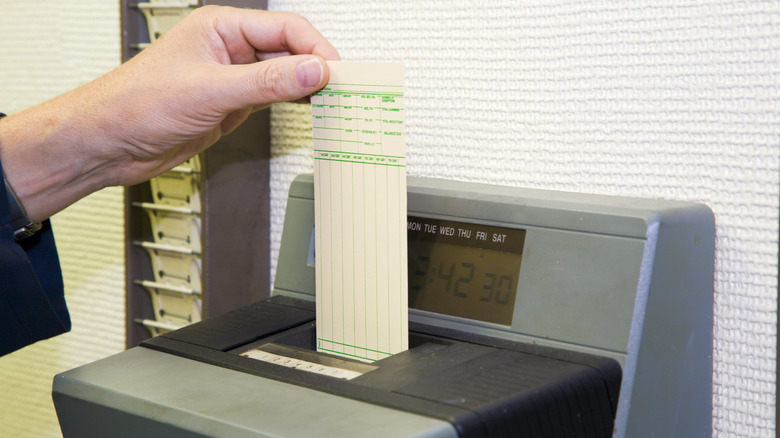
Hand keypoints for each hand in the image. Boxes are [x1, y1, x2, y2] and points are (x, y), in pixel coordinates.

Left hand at [0, 6, 338, 221]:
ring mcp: (232, 77)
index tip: (337, 73)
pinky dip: (293, 103)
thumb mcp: (210, 91)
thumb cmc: (137, 103)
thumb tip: (313, 70)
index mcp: (221, 27)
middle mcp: (229, 48)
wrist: (109, 143)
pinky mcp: (231, 103)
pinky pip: (273, 97)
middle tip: (345, 89)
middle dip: (318, 67)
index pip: (285, 28)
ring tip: (334, 100)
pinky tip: (309, 109)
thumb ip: (267, 81)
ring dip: (308, 86)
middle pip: (290, 49)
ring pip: (284, 74)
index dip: (316, 49)